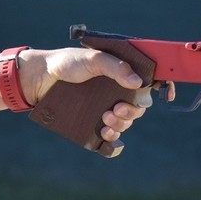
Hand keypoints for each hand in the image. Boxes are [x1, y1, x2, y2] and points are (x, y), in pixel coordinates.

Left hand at [26, 48, 174, 142]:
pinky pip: (110, 137)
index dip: (159, 90)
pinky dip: (113, 139)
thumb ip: (114, 67)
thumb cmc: (66, 63)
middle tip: (115, 110)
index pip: (147, 84)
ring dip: (121, 124)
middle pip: (138, 107)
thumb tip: (137, 83)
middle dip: (131, 112)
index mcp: (120, 74)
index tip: (161, 96)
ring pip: (125, 122)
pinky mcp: (93, 122)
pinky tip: (107, 136)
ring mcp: (104, 107)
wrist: (39, 79)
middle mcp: (115, 92)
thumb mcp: (92, 59)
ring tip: (105, 119)